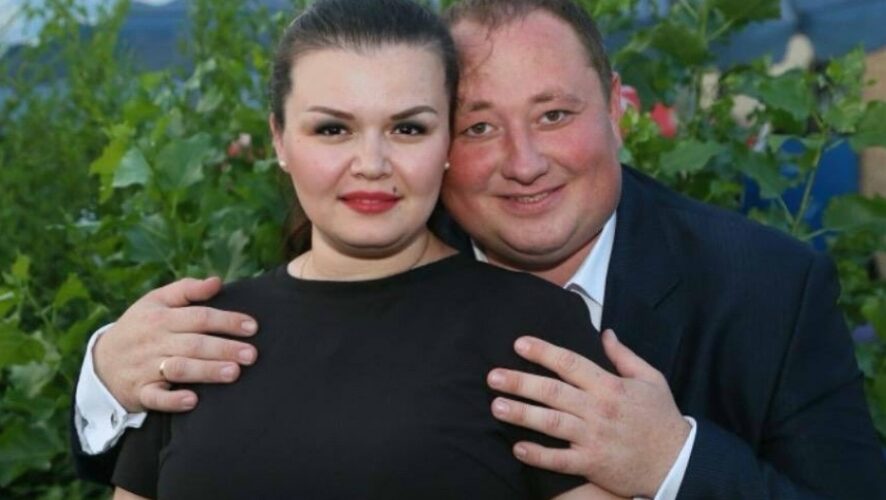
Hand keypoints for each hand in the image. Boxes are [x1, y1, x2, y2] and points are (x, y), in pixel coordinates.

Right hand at [93, 277, 258, 412]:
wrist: (101, 361)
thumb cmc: (140, 326)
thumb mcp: (156, 302)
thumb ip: (187, 290)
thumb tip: (217, 281)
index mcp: (161, 317)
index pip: (199, 317)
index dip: (227, 320)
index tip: (253, 327)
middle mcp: (154, 342)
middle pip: (194, 344)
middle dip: (224, 348)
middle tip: (252, 355)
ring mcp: (146, 368)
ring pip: (179, 369)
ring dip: (206, 371)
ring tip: (234, 373)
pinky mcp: (140, 392)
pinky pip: (155, 398)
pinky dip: (173, 400)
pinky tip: (193, 400)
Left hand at [487, 330, 689, 497]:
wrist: (678, 462)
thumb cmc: (662, 418)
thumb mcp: (651, 379)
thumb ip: (624, 356)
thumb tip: (605, 333)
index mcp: (610, 386)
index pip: (570, 363)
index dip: (543, 352)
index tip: (519, 344)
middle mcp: (598, 409)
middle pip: (553, 392)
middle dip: (521, 382)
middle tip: (493, 376)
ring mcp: (594, 438)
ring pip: (552, 423)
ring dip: (522, 414)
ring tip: (496, 406)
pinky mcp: (593, 464)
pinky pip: (560, 460)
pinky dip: (538, 455)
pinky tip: (517, 448)